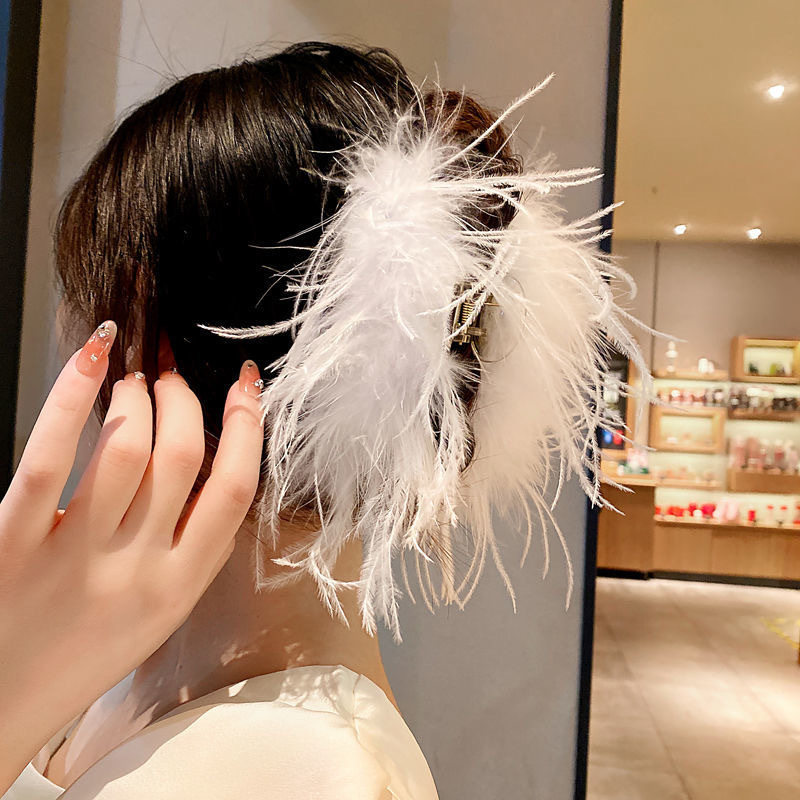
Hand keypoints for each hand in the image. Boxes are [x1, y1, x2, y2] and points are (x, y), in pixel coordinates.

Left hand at [0, 321, 264, 791]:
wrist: (4, 703)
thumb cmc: (85, 653)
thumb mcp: (163, 609)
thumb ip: (192, 544)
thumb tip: (211, 460)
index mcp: (181, 584)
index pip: (236, 491)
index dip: (248, 426)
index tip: (244, 386)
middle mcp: (138, 569)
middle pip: (183, 457)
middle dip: (184, 400)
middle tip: (171, 377)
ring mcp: (76, 554)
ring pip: (126, 447)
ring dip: (137, 396)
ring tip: (132, 380)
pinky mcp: (14, 541)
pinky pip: (51, 457)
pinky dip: (72, 398)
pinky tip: (90, 363)